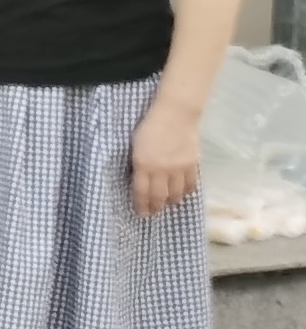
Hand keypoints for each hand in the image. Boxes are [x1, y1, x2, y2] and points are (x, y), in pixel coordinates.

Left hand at [130, 98, 203, 218]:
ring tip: (167, 205)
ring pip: (176, 194)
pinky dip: (186, 192)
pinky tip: (182, 194)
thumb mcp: (135, 146)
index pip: (142, 192)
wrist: (175, 115)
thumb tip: (138, 179)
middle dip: (155, 208)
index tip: (141, 213)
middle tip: (153, 214)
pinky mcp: (193, 165)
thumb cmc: (149, 126)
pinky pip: (191, 185)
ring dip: (171, 202)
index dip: (142, 205)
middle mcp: (161, 170)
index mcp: (143, 165)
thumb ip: (138, 164)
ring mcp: (179, 169)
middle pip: (159, 196)